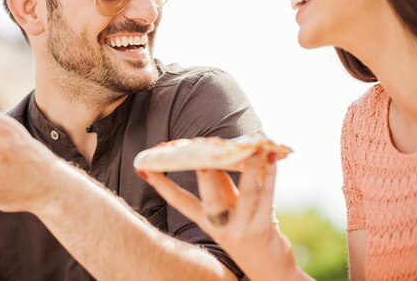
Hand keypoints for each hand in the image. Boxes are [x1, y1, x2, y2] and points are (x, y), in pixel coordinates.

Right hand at [140, 153, 306, 280]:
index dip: (161, 185)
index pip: (179, 201)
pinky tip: (272, 159)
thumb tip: (218, 155)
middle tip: (201, 161)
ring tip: (253, 147)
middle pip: (210, 199)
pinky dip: (270, 176)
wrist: (270, 271)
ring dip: (250, 166)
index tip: (144, 169)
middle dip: (205, 179)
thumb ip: (223, 186)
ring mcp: (242, 229)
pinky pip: (267, 197)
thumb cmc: (246, 233)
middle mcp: (220, 227)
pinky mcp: (263, 229)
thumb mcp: (229, 212)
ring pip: (246, 192)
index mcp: (205, 221)